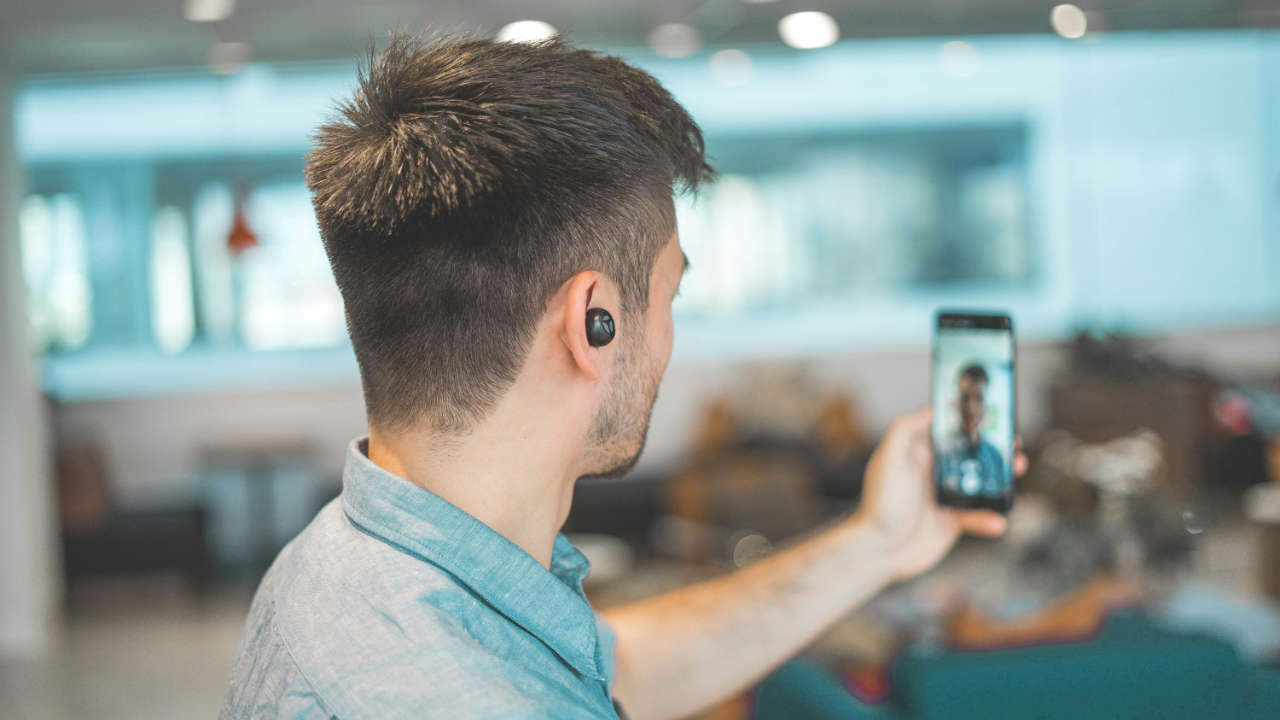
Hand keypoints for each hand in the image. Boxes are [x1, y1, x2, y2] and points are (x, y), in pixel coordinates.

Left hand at [853, 408, 1024, 580]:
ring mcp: (943, 496)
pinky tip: (997, 521)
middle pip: (969, 453)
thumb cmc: (880, 503)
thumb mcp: (890, 458)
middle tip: (1013, 442)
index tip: (990, 412)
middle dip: (994, 446)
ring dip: (1002, 476)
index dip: (968, 420)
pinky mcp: (951, 521)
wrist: (879, 550)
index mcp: (918, 452)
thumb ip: (906, 429)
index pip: (947, 429)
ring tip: (1017, 469)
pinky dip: (989, 518)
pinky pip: (977, 516)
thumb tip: (931, 408)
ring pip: (980, 482)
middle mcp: (932, 471)